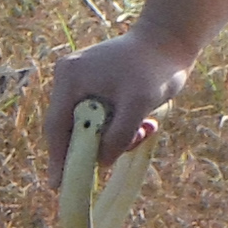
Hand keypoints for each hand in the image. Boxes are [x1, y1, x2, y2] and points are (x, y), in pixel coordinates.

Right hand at [43, 26, 191, 169]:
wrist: (170, 41)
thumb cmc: (155, 68)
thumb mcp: (139, 104)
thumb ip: (118, 135)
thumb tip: (101, 162)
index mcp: (70, 78)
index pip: (56, 127)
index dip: (58, 159)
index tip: (57, 186)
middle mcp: (69, 79)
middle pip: (71, 129)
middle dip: (97, 147)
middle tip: (119, 157)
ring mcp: (81, 82)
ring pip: (89, 126)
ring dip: (115, 138)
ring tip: (144, 130)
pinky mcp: (96, 87)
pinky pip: (101, 118)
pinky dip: (120, 127)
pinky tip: (144, 123)